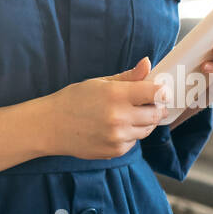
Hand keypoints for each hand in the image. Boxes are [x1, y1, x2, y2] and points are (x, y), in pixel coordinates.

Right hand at [43, 57, 170, 159]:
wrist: (52, 125)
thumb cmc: (74, 99)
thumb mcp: (99, 82)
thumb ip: (128, 76)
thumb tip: (147, 63)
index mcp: (116, 95)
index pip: (155, 92)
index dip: (161, 91)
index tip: (159, 91)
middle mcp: (120, 117)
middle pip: (156, 113)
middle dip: (155, 107)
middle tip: (146, 103)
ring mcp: (118, 137)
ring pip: (147, 129)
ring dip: (143, 121)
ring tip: (126, 114)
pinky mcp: (116, 151)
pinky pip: (134, 142)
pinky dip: (130, 134)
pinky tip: (115, 127)